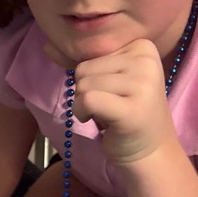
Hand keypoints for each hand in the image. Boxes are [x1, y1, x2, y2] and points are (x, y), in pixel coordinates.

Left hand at [45, 38, 176, 165]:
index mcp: (142, 46)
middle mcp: (146, 60)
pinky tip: (97, 121)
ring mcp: (143, 84)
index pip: (91, 53)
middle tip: (110, 106)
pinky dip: (82, 113)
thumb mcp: (107, 78)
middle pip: (84, 69)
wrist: (150, 150)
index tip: (114, 92)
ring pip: (83, 85)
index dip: (92, 77)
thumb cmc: (124, 112)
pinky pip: (87, 100)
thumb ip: (82, 61)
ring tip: (107, 113)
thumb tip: (47, 46)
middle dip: (87, 91)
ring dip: (84, 105)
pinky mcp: (132, 109)